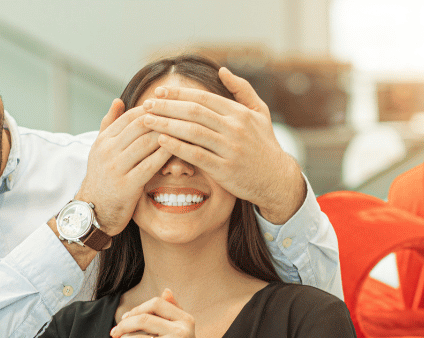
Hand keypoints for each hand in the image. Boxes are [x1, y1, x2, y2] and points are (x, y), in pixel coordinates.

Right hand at [76, 99, 175, 235]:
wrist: (93, 211)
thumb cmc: (103, 178)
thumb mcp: (100, 149)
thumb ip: (109, 125)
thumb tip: (118, 101)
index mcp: (103, 140)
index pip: (131, 116)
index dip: (153, 109)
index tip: (173, 106)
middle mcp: (108, 151)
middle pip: (141, 126)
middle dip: (164, 118)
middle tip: (186, 114)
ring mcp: (116, 168)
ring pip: (147, 143)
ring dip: (169, 134)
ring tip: (188, 129)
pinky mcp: (126, 185)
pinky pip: (150, 165)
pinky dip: (166, 156)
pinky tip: (181, 151)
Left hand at [110, 290, 200, 337]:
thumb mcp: (180, 335)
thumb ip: (173, 313)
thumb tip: (166, 290)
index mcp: (186, 321)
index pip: (157, 303)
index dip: (137, 309)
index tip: (126, 319)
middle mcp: (182, 332)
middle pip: (143, 318)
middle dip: (123, 325)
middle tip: (113, 334)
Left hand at [138, 68, 305, 223]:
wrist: (277, 180)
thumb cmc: (265, 145)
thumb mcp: (260, 113)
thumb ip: (242, 90)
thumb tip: (222, 70)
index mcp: (240, 113)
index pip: (203, 98)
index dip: (179, 93)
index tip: (159, 92)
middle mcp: (235, 128)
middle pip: (194, 112)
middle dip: (167, 106)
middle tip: (146, 104)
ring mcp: (230, 149)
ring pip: (192, 132)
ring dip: (166, 124)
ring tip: (146, 121)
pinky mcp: (225, 170)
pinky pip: (196, 155)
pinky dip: (177, 147)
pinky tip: (160, 141)